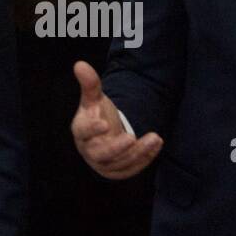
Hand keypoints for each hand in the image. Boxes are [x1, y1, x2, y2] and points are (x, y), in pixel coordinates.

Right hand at [70, 61, 162, 178]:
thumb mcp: (94, 98)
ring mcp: (104, 164)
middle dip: (117, 148)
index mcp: (81, 131)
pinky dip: (145, 159)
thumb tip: (79, 64)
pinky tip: (156, 144)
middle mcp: (90, 150)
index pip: (82, 132)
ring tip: (154, 138)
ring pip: (120, 163)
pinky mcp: (117, 171)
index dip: (92, 129)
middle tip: (131, 138)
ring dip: (138, 152)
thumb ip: (90, 83)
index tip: (105, 123)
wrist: (104, 135)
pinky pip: (131, 168)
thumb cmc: (97, 114)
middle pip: (101, 154)